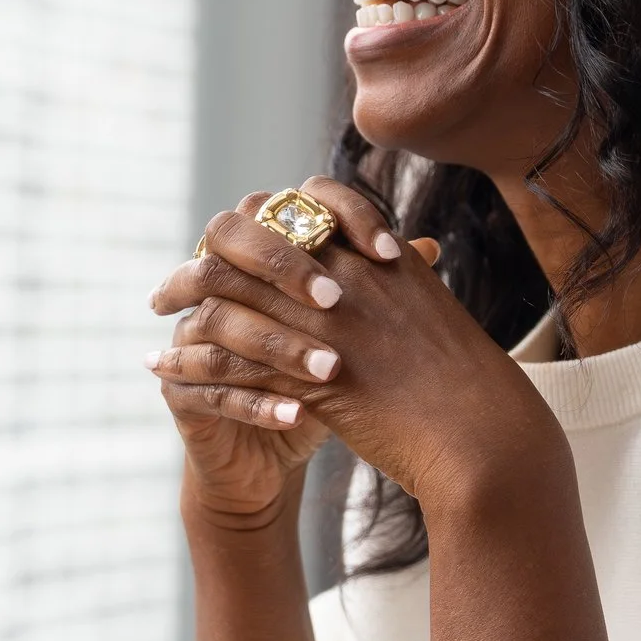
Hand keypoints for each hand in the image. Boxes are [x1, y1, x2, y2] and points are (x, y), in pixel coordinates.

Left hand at [148, 177, 570, 531]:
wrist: (484, 437)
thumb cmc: (468, 384)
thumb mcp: (433, 311)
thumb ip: (403, 278)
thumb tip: (393, 257)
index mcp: (379, 255)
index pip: (303, 203)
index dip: (262, 218)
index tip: (228, 237)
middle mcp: (347, 278)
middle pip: (253, 242)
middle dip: (202, 257)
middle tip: (170, 283)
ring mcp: (327, 325)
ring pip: (230, 297)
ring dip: (183, 303)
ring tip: (156, 315)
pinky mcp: (310, 377)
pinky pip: (230, 359)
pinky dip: (191, 362)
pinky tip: (165, 369)